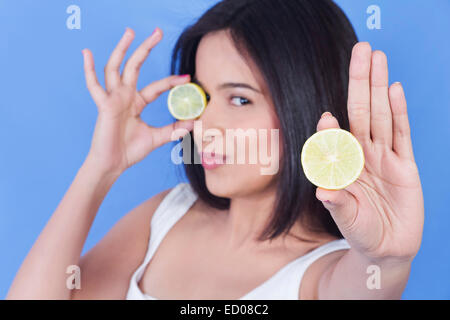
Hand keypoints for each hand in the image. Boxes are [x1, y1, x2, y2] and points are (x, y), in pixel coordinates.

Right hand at [82, 27, 193, 174]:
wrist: (113, 165)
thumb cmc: (130, 151)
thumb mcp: (157, 138)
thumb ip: (174, 129)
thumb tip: (195, 123)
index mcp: (136, 102)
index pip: (156, 87)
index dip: (171, 82)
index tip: (187, 79)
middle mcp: (125, 96)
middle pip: (135, 66)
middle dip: (146, 48)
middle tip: (157, 32)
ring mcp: (113, 98)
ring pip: (115, 68)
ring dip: (122, 49)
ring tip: (130, 32)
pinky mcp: (104, 105)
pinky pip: (94, 86)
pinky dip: (88, 69)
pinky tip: (86, 53)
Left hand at [315, 42, 423, 262]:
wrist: (386, 248)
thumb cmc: (359, 230)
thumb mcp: (345, 217)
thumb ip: (336, 202)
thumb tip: (322, 190)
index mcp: (342, 165)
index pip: (335, 138)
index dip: (331, 126)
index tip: (326, 118)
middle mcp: (361, 154)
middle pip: (360, 111)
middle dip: (359, 81)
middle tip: (360, 50)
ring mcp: (384, 157)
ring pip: (381, 115)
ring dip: (378, 86)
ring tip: (377, 58)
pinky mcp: (405, 165)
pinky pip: (402, 134)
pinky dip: (399, 112)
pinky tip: (393, 89)